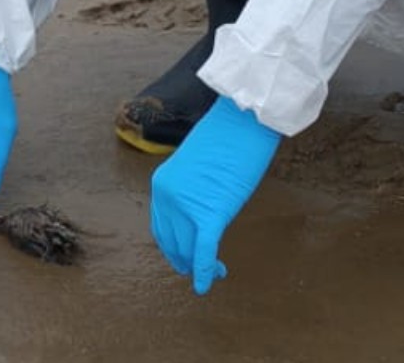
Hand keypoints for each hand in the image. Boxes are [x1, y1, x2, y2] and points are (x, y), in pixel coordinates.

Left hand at [149, 96, 280, 294]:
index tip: (187, 257)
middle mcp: (166, 197)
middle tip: (204, 269)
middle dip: (186, 260)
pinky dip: (207, 271)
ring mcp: (186, 206)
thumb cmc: (227, 137)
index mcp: (161, 185)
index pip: (162, 228)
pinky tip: (209, 284)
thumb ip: (192, 192)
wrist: (242, 120)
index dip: (174, 247)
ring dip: (199, 266)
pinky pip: (204, 250)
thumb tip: (202, 214)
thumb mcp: (198, 168)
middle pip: (173, 243)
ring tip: (217, 273)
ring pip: (189, 249)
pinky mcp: (210, 212)